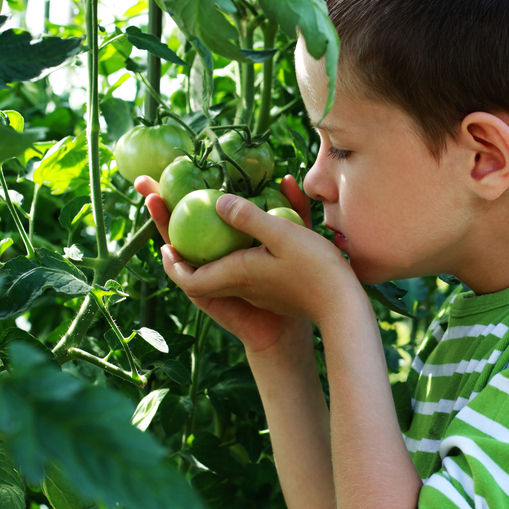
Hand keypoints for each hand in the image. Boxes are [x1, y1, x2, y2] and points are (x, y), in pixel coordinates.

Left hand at [165, 191, 358, 322]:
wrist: (344, 307)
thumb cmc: (315, 270)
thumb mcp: (282, 235)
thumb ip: (248, 217)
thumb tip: (216, 201)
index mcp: (238, 274)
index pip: (190, 279)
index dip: (173, 265)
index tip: (165, 244)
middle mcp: (244, 285)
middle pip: (204, 272)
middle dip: (186, 248)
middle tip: (179, 223)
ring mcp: (261, 289)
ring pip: (228, 268)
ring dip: (215, 247)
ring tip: (215, 220)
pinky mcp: (277, 288)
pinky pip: (252, 265)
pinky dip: (245, 246)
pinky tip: (259, 224)